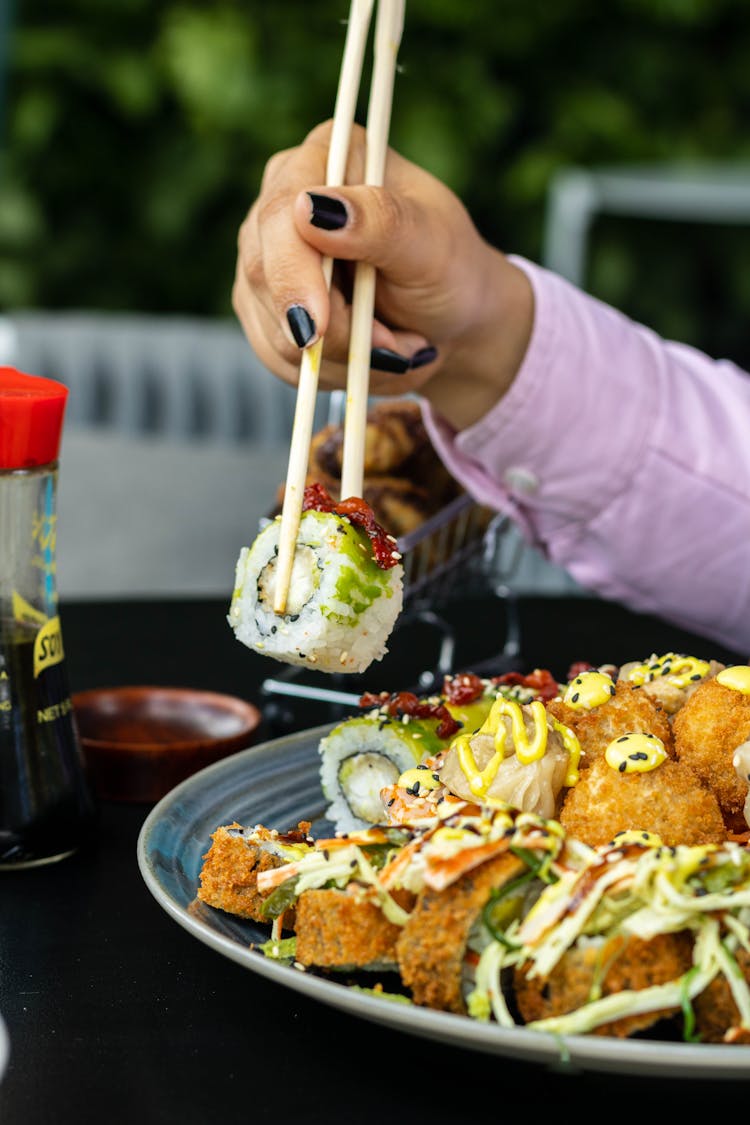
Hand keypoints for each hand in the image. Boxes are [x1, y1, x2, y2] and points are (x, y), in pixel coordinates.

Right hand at [233, 121, 533, 429]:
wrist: (452, 324)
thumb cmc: (451, 272)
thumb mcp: (432, 244)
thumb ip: (380, 221)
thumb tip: (311, 209)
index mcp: (328, 157)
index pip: (279, 214)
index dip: (292, 276)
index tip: (318, 328)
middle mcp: (285, 199)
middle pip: (264, 275)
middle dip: (333, 329)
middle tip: (393, 345)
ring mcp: (267, 257)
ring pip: (272, 327)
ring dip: (339, 355)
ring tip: (393, 343)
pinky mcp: (265, 308)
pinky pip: (277, 356)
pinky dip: (328, 370)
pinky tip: (367, 355)